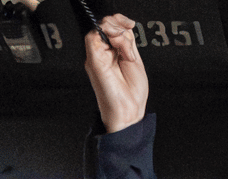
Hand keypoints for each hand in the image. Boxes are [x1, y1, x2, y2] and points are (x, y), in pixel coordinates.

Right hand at [84, 14, 148, 132]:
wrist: (129, 110)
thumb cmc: (132, 92)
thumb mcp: (134, 60)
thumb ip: (128, 43)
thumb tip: (124, 27)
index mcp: (113, 51)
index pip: (112, 26)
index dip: (120, 20)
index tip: (130, 24)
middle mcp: (102, 52)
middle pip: (105, 24)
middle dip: (120, 27)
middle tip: (129, 45)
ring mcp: (96, 56)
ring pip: (99, 28)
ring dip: (117, 34)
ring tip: (127, 53)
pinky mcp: (93, 61)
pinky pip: (93, 38)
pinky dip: (110, 39)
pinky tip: (121, 51)